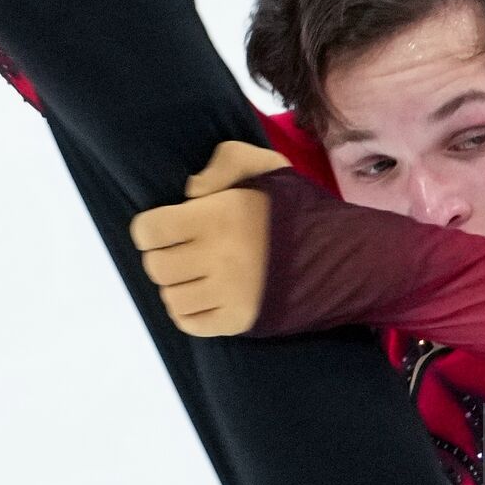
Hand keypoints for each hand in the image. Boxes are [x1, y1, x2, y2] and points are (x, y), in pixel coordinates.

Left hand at [130, 141, 292, 336]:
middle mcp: (219, 257)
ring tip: (196, 274)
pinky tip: (205, 295)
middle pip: (156, 267)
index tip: (165, 227)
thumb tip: (189, 191)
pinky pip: (189, 323)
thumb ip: (226, 160)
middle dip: (163, 256)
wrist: (335, 253)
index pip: (150, 231)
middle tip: (183, 250)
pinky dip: (189, 311)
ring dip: (177, 285)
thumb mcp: (266, 165)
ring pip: (170, 297)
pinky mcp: (238, 320)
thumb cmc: (290, 208)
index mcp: (219, 216)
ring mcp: (228, 293)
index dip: (149, 229)